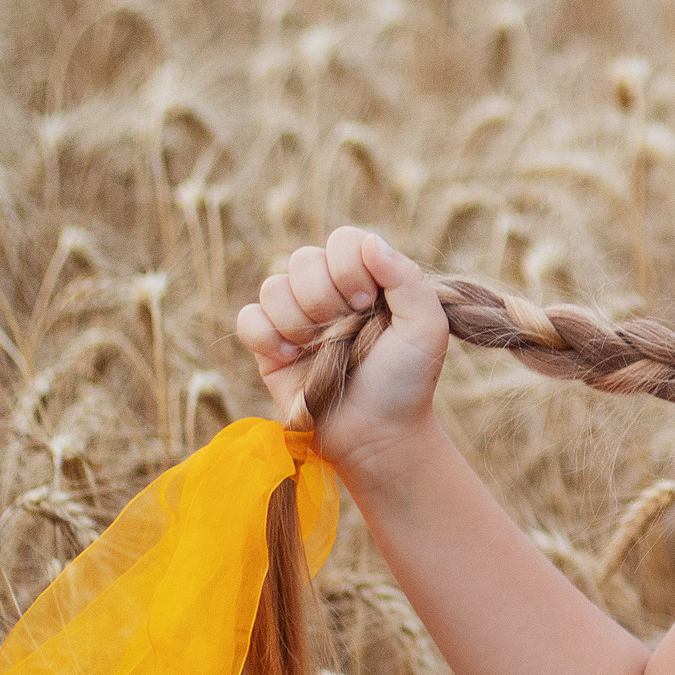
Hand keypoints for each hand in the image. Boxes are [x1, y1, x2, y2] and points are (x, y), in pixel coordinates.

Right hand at [235, 226, 450, 472]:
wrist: (378, 434)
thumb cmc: (407, 380)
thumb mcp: (426, 327)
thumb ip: (406, 278)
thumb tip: (369, 242)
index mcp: (369, 279)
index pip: (344, 240)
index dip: (349, 268)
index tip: (368, 303)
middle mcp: (330, 292)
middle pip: (303, 259)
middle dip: (325, 298)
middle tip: (347, 330)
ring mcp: (297, 317)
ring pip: (273, 286)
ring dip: (299, 321)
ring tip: (323, 350)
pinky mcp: (269, 345)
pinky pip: (249, 317)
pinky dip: (267, 337)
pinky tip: (293, 359)